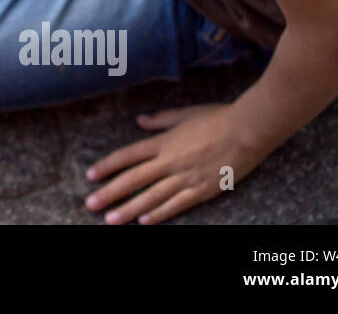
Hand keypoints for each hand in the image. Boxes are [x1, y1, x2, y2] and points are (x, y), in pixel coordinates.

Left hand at [84, 103, 271, 223]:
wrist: (247, 131)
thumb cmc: (217, 118)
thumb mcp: (184, 114)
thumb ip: (160, 120)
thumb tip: (140, 121)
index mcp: (163, 142)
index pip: (127, 156)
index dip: (107, 166)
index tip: (90, 175)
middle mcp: (169, 162)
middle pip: (133, 180)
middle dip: (110, 193)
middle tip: (90, 204)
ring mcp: (185, 178)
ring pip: (151, 197)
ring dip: (128, 209)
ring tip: (111, 219)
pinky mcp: (203, 190)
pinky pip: (177, 204)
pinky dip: (160, 214)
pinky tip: (145, 222)